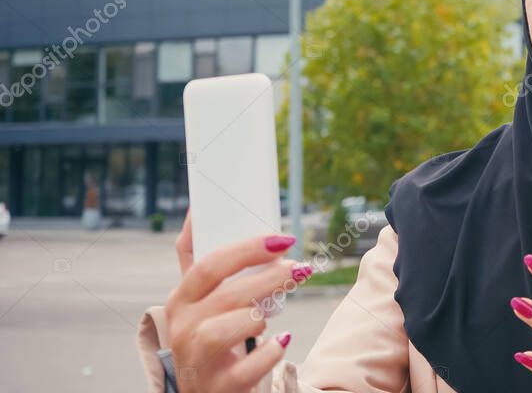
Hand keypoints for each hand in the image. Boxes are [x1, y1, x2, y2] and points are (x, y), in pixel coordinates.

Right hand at [165, 208, 313, 392]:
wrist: (203, 389)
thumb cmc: (207, 332)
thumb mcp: (196, 297)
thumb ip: (198, 257)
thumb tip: (196, 208)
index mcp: (180, 299)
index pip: (208, 266)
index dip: (248, 249)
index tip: (284, 239)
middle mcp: (182, 328)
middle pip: (227, 294)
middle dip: (269, 277)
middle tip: (300, 268)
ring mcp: (198, 359)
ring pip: (230, 329)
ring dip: (260, 316)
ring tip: (274, 313)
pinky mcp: (218, 385)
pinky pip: (248, 367)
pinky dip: (269, 352)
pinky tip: (280, 341)